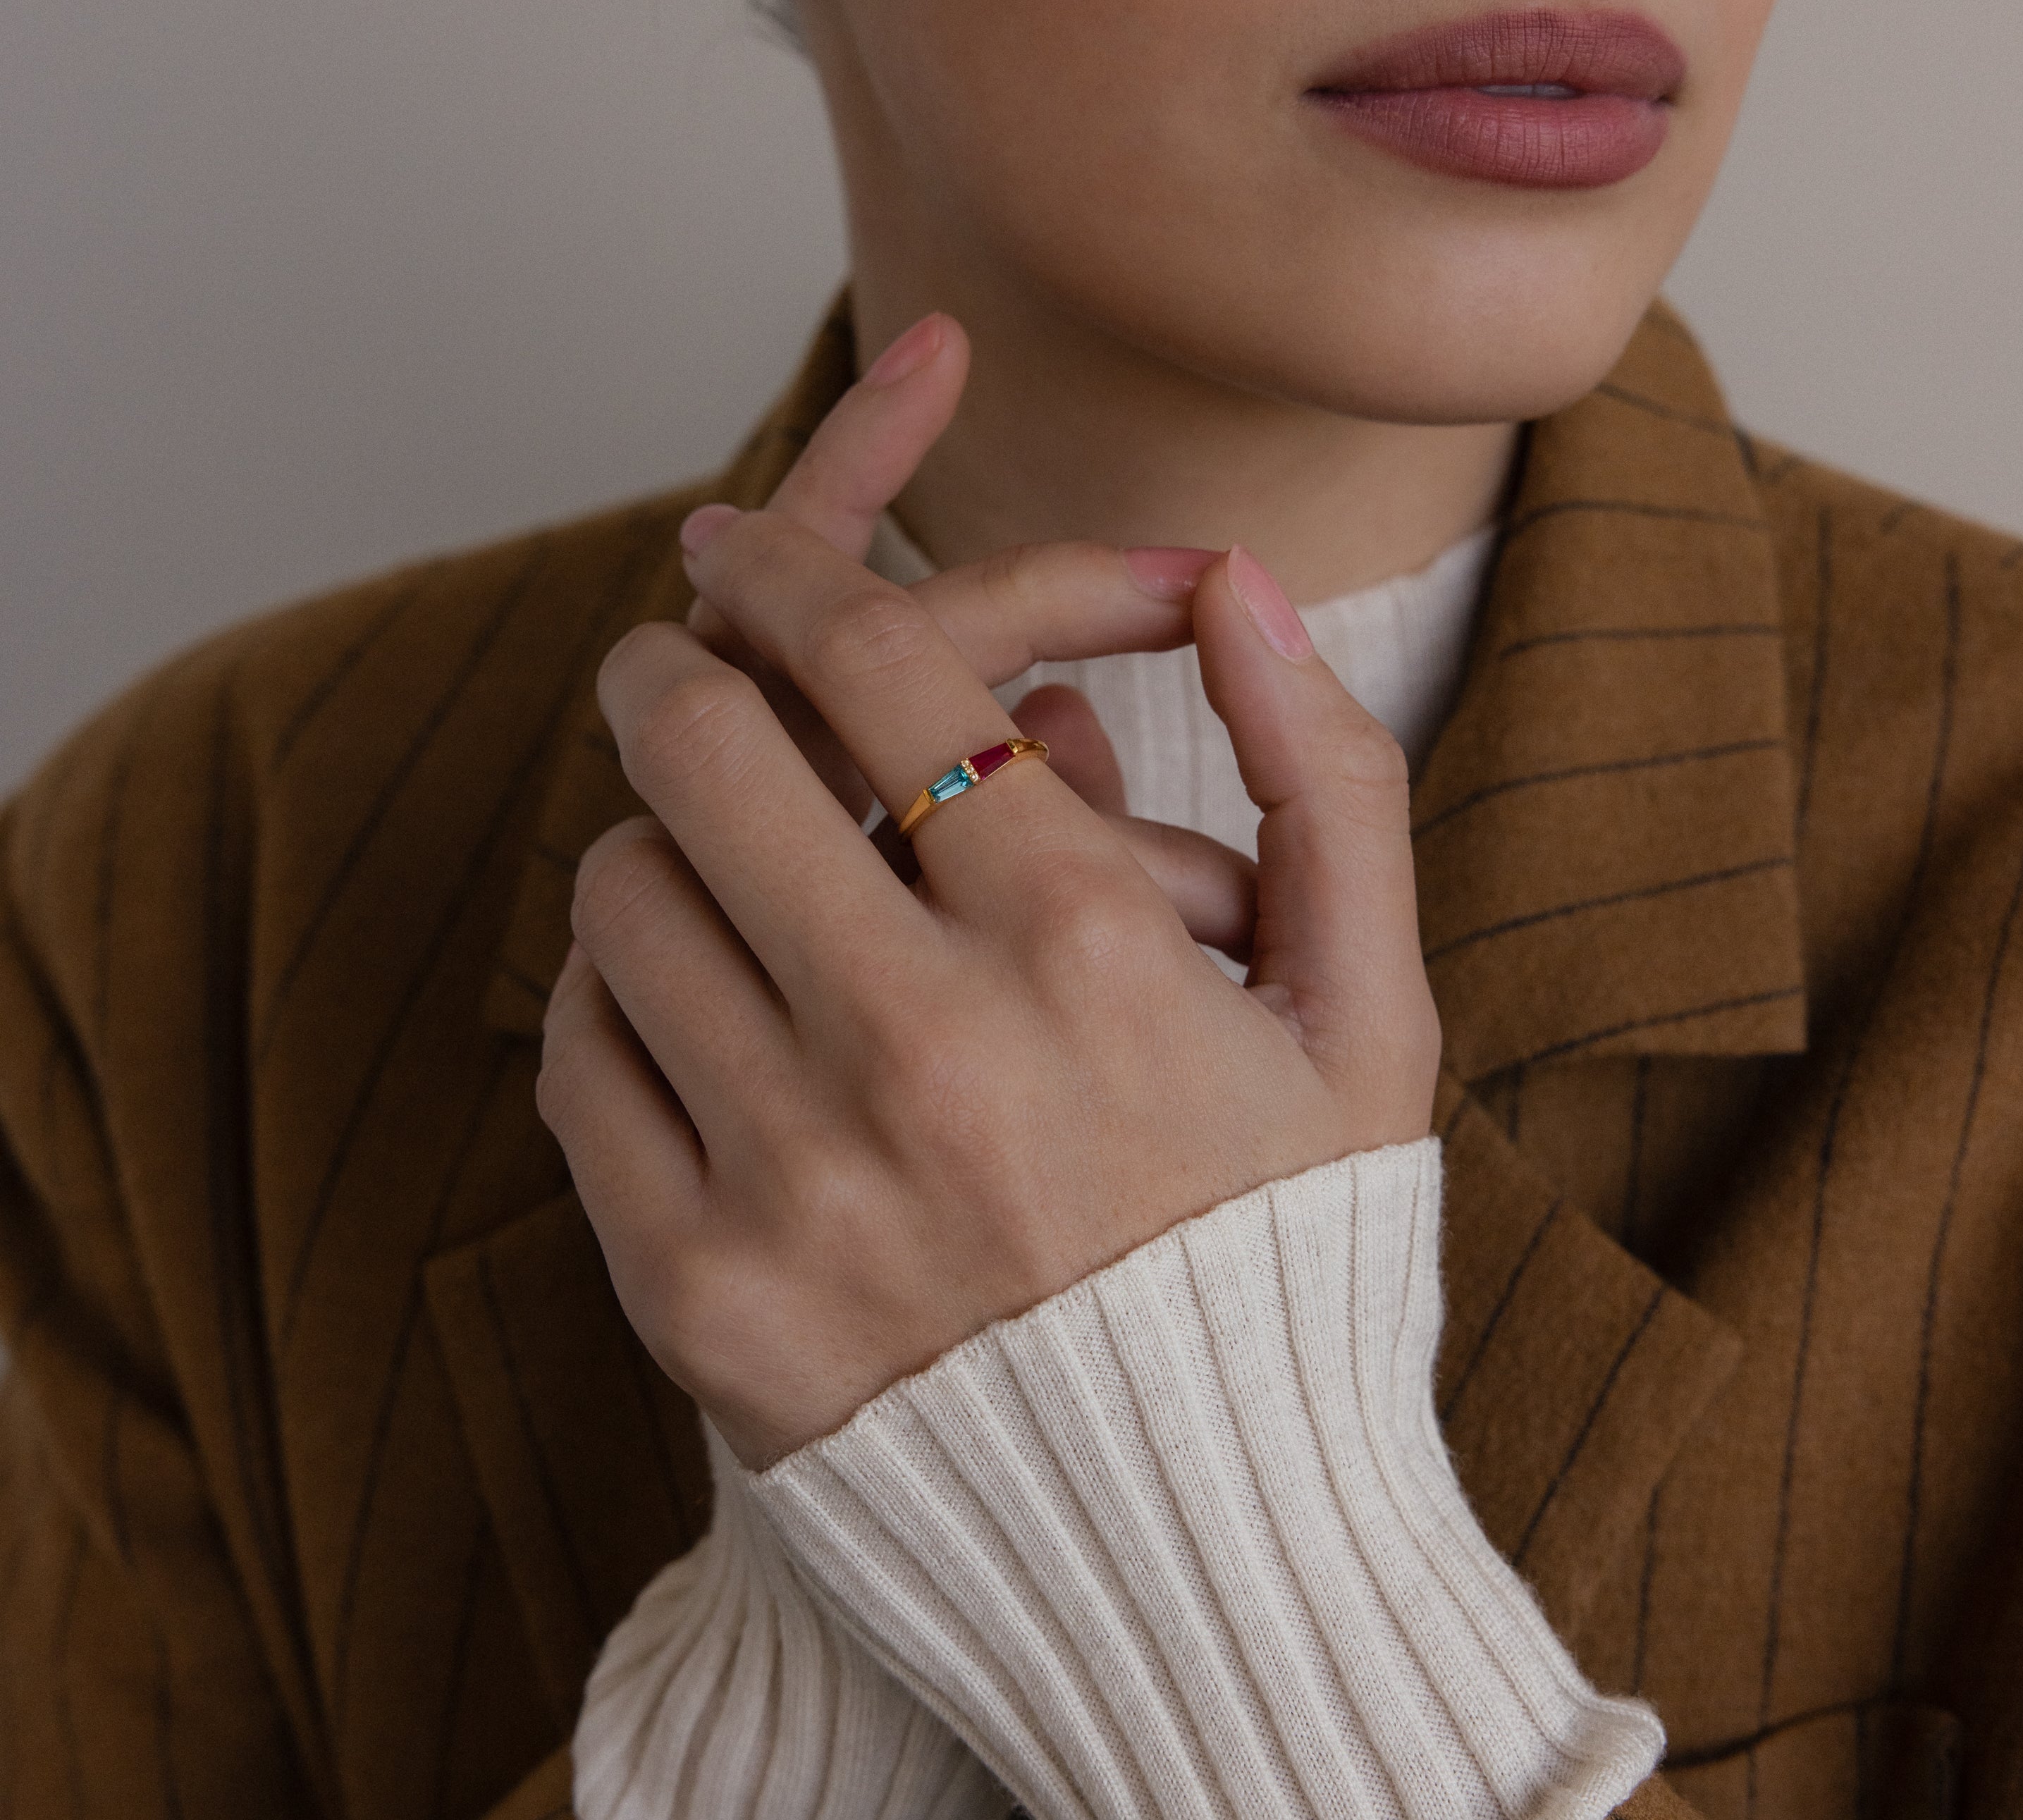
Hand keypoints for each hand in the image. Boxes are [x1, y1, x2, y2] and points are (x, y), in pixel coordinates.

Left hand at [537, 320, 1441, 1469]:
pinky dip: (615, 995)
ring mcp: (792, 1176)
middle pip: (699, 743)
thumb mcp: (1369, 1016)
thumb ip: (1326, 777)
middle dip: (673, 659)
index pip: (878, 664)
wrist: (1197, 1557)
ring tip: (719, 861)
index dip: (787, 559)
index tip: (739, 539)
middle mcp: (924, 1047)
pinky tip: (696, 1007)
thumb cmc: (1283, 1254)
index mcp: (1091, 951)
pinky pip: (579, 1058)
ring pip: (620, 891)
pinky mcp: (697, 1292)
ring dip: (655, 837)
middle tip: (678, 654)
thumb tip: (1240, 583)